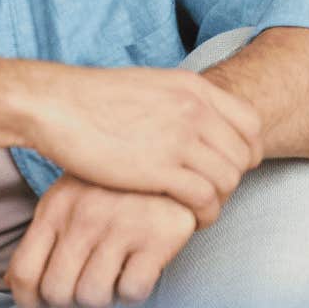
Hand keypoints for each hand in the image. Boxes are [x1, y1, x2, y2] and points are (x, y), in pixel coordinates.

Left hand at [6, 174, 196, 307]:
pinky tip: (138, 273)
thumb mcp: (70, 196)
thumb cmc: (115, 185)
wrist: (172, 156)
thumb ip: (45, 235)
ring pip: (94, 297)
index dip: (29, 302)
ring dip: (103, 301)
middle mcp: (84, 217)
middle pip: (57, 292)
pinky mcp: (157, 237)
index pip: (24, 273)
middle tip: (84, 295)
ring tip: (113, 282)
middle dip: (69, 305)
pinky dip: (133, 294)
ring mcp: (121, 226)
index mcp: (56, 207)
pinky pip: (133, 291)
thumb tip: (13, 283)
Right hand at [23, 65, 261, 227]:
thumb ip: (179, 103)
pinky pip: (205, 198)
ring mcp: (180, 138)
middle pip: (243, 155)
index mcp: (194, 88)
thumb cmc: (94, 100)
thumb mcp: (150, 86)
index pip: (251, 123)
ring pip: (228, 179)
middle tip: (212, 194)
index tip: (229, 167)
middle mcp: (194, 110)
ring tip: (200, 211)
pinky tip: (189, 221)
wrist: (58, 105)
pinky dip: (204, 215)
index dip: (247, 151)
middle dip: (233, 180)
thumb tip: (195, 119)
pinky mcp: (160, 168)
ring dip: (219, 201)